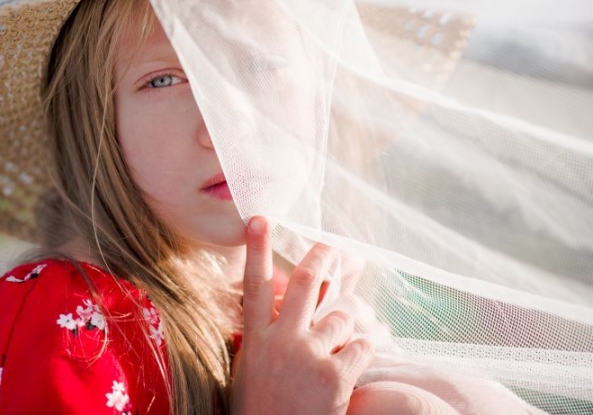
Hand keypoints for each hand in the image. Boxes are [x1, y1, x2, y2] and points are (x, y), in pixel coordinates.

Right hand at [231, 216, 373, 414]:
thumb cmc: (262, 412)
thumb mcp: (251, 373)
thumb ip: (264, 339)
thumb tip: (276, 311)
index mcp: (256, 341)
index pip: (254, 286)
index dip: (256, 249)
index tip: (259, 219)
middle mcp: (281, 341)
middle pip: (303, 285)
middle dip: (319, 259)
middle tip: (330, 246)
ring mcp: (309, 355)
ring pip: (341, 317)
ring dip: (346, 327)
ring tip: (336, 350)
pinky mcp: (335, 374)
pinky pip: (361, 346)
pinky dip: (362, 351)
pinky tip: (352, 367)